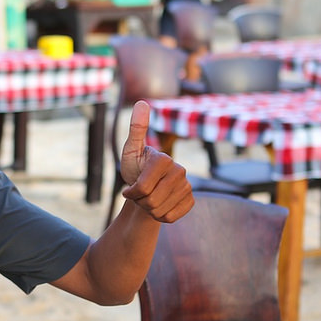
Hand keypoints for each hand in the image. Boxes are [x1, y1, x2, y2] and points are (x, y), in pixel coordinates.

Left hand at [119, 101, 194, 222]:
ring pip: (160, 211)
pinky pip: (171, 218)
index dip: (131, 192)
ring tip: (148, 198)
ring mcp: (188, 187)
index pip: (143, 187)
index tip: (129, 188)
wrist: (146, 189)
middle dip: (140, 201)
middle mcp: (180, 171)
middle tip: (140, 194)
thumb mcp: (131, 150)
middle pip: (151, 201)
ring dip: (149, 210)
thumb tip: (142, 102)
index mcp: (164, 159)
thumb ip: (136, 129)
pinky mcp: (191, 201)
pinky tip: (159, 206)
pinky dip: (161, 217)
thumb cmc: (135, 169)